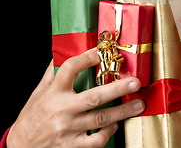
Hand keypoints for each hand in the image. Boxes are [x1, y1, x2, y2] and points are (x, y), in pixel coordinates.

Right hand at [7, 48, 144, 147]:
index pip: (70, 68)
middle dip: (118, 88)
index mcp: (53, 93)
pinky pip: (96, 140)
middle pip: (94, 96)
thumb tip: (59, 55)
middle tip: (135, 82)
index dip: (87, 57)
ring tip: (139, 105)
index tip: (102, 51)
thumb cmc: (31, 118)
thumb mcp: (38, 93)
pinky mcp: (71, 147)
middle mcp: (61, 110)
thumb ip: (51, 75)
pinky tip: (114, 125)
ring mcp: (67, 130)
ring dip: (123, 111)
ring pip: (101, 119)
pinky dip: (108, 132)